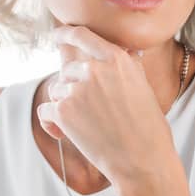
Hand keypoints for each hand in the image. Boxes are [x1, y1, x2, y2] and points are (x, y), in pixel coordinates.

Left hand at [35, 25, 174, 182]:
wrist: (143, 162)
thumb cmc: (149, 129)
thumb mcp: (143, 88)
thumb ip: (128, 67)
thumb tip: (126, 52)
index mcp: (117, 59)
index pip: (83, 36)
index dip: (66, 33)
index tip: (57, 34)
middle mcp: (95, 69)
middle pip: (67, 71)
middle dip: (73, 90)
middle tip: (90, 114)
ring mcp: (77, 89)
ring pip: (57, 91)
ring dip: (64, 107)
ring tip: (86, 127)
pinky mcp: (63, 111)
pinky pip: (45, 111)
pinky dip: (51, 124)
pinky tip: (63, 135)